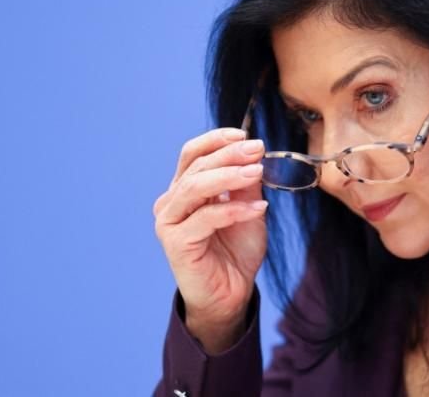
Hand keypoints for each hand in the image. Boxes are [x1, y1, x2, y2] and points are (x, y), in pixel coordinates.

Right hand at [153, 127, 267, 351]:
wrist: (231, 294)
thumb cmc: (236, 251)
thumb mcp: (248, 208)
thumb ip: (246, 184)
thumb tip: (253, 152)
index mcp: (184, 190)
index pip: (192, 154)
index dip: (216, 140)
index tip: (244, 135)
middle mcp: (171, 203)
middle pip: (195, 167)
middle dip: (228, 155)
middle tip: (257, 149)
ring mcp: (170, 223)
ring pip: (195, 188)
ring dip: (229, 176)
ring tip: (257, 172)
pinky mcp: (175, 243)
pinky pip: (205, 218)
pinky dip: (234, 210)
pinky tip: (259, 208)